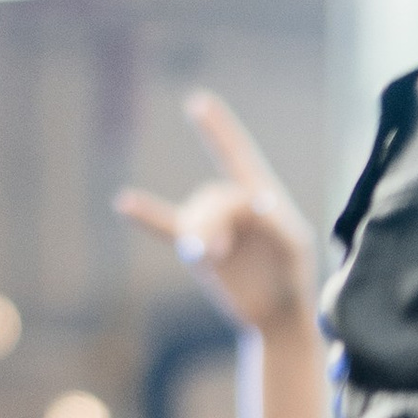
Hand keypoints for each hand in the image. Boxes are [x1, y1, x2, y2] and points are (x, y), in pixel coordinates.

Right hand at [117, 93, 315, 331]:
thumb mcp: (295, 245)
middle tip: (218, 250)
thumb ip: (276, 220)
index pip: (237, 155)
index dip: (219, 129)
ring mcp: (212, 226)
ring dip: (199, 234)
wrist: (277, 315)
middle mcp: (232, 204)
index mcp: (261, 194)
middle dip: (216, 220)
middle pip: (213, 198)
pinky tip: (123, 203)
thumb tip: (250, 202)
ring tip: (208, 256)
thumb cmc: (294, 275)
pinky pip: (166, 226)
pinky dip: (146, 215)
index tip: (198, 102)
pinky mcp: (196, 251)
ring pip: (194, 218)